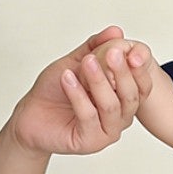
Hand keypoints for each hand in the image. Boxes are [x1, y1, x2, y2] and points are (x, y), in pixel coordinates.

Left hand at [9, 26, 152, 155]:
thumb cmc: (56, 90)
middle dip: (121, 72)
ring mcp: (107, 131)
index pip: (142, 84)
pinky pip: (89, 116)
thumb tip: (116, 32)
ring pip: (112, 106)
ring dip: (99, 82)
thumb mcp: (77, 62)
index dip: (138, 67)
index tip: (128, 48)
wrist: (31, 114)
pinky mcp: (90, 142)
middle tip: (111, 52)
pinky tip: (67, 79)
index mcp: (124, 99)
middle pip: (131, 95)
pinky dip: (78, 95)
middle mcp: (121, 117)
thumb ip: (96, 47)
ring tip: (87, 63)